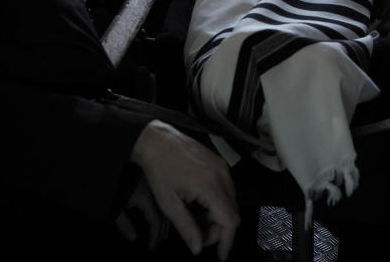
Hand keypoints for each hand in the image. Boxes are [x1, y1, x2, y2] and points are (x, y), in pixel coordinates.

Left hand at [115, 177, 169, 251]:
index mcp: (147, 199)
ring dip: (165, 222)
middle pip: (166, 217)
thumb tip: (132, 237)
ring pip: (169, 207)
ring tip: (162, 233)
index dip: (154, 237)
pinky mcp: (157, 180)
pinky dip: (166, 210)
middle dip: (162, 232)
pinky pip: (166, 199)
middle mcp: (156, 193)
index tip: (152, 247)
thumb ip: (123, 223)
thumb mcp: (117, 205)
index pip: (156, 222)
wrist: (131, 159)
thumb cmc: (118, 182)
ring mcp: (158, 185)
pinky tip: (163, 214)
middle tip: (159, 243)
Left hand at [131, 121, 239, 259]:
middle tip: (199, 238)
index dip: (227, 241)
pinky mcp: (219, 163)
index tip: (220, 255)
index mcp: (211, 185)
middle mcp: (222, 175)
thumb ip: (186, 228)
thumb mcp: (169, 203)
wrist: (157, 140)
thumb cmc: (159, 169)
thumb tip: (198, 248)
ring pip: (230, 202)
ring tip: (196, 222)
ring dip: (217, 217)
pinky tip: (200, 207)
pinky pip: (226, 189)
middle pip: (232, 213)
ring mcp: (222, 167)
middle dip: (219, 231)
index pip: (230, 220)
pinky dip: (217, 203)